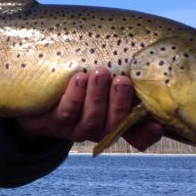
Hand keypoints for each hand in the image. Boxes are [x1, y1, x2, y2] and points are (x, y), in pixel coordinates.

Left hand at [17, 69, 162, 150]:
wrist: (36, 96)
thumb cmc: (78, 82)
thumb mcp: (102, 80)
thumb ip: (121, 73)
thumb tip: (148, 60)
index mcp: (115, 121)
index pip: (139, 134)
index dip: (149, 132)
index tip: (159, 123)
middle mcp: (99, 129)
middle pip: (115, 123)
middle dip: (120, 102)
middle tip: (122, 80)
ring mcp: (76, 129)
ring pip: (92, 119)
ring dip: (97, 96)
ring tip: (100, 72)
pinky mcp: (53, 125)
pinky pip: (67, 112)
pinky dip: (75, 95)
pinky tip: (78, 79)